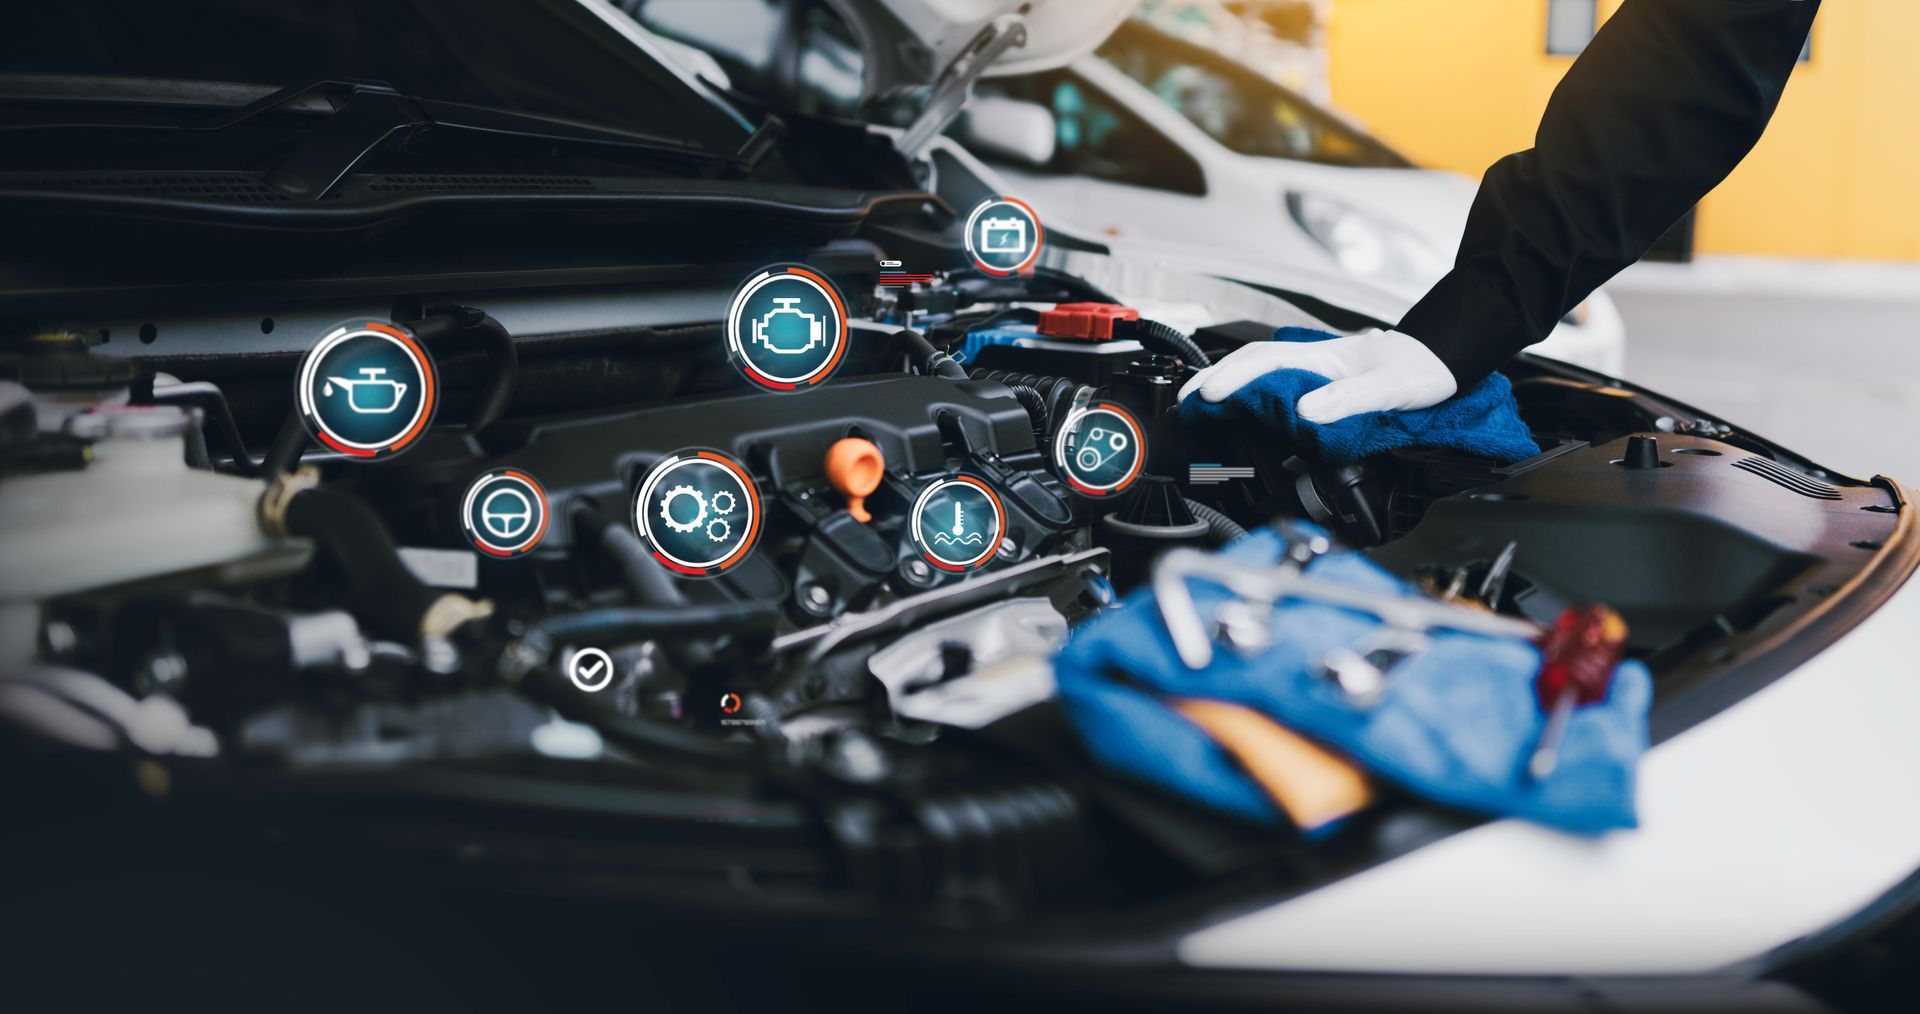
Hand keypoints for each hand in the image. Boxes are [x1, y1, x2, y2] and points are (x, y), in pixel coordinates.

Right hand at [1177, 329, 1457, 423]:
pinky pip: (1276, 384)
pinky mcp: (1322, 384)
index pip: (1262, 362)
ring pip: (1260, 372)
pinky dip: (1251, 392)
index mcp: (1321, 358)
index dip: (1231, 378)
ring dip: (1228, 384)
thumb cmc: (1420, 370)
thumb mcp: (1388, 388)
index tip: (1207, 396)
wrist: (1444, 360)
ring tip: (1200, 404)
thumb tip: (1304, 414)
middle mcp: (1312, 362)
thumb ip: (1347, 400)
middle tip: (1184, 403)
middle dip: (1214, 379)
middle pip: (1251, 364)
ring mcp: (1315, 371)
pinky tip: (1244, 406)